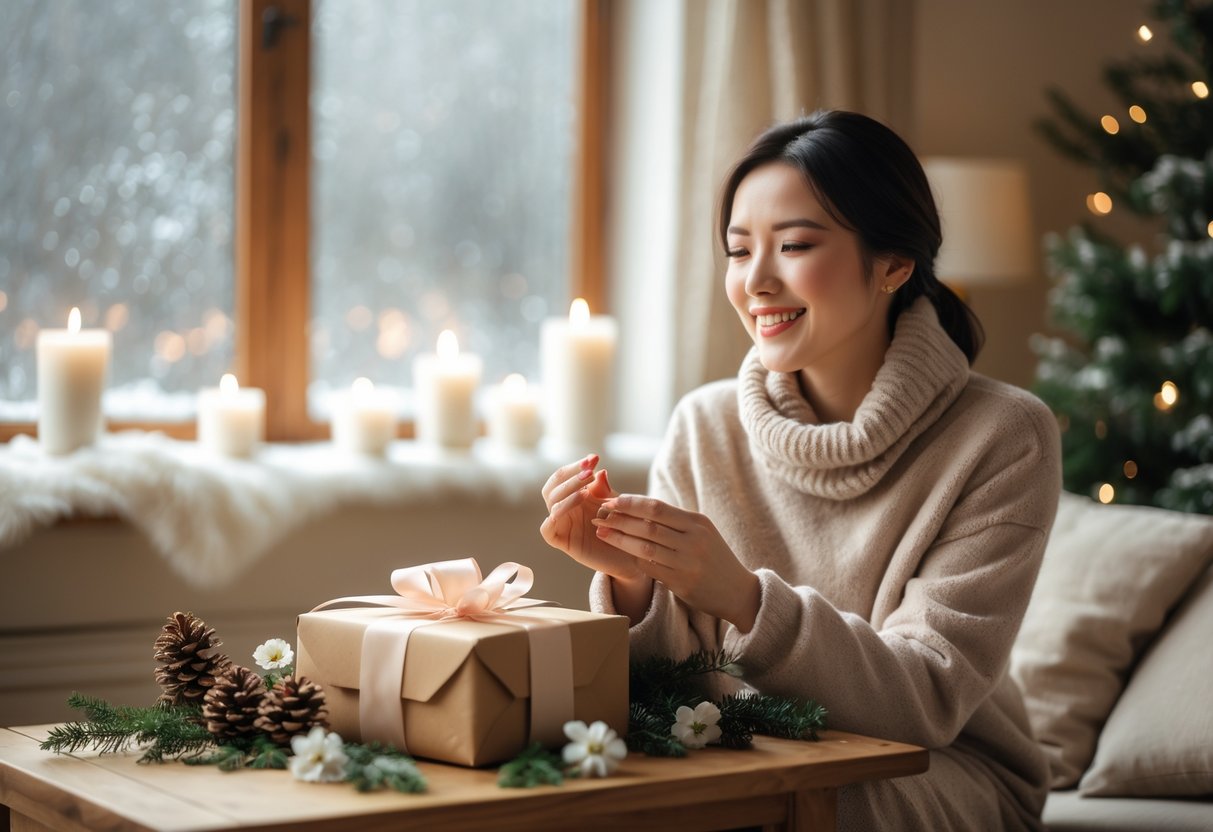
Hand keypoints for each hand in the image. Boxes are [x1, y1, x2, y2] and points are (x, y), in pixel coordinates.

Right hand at [540, 455, 642, 582]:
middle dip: (570, 476)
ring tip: (587, 488)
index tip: (595, 458)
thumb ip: (605, 490)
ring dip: (568, 491)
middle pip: (552, 487)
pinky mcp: (562, 542)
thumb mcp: (615, 504)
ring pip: (551, 503)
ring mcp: (562, 525)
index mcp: (573, 496)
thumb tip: (601, 472)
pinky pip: (547, 528)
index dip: (576, 466)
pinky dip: (557, 514)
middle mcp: (564, 509)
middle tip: (589, 471)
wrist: (630, 556)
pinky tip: (578, 502)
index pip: (564, 476)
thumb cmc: (622, 527)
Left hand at [591, 495, 760, 631]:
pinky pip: (650, 568)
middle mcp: (694, 540)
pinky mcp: (682, 583)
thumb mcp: (701, 532)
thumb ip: (674, 522)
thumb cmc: (713, 557)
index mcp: (697, 523)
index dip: (630, 503)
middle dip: (620, 519)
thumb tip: (636, 506)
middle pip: (648, 525)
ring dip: (620, 539)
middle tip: (599, 516)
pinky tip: (621, 553)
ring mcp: (688, 563)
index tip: (610, 500)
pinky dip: (633, 559)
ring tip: (602, 533)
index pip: (657, 507)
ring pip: (645, 547)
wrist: (738, 591)